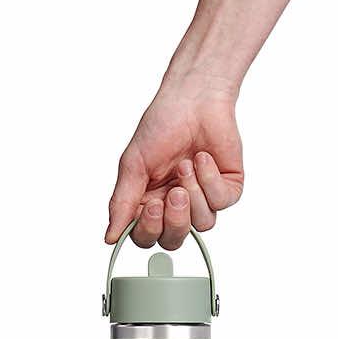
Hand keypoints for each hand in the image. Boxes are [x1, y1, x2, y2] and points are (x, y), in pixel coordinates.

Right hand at [106, 84, 243, 249]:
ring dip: (194, 192)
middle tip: (175, 193)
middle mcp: (177, 205)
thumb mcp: (133, 165)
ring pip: (202, 223)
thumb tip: (109, 237)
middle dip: (175, 219)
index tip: (150, 205)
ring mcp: (204, 198)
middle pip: (175, 239)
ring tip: (186, 164)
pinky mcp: (227, 189)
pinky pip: (222, 202)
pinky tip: (203, 158)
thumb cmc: (161, 126)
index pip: (147, 236)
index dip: (149, 229)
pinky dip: (210, 179)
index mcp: (149, 202)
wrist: (192, 99)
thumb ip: (121, 203)